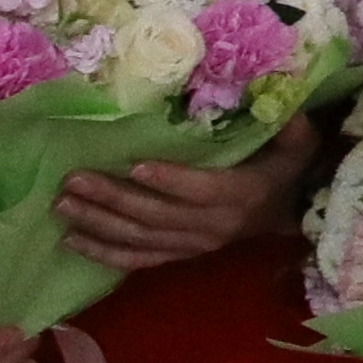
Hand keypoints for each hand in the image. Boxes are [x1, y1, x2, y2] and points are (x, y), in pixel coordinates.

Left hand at [53, 114, 319, 270]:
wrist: (291, 214)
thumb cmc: (288, 170)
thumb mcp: (299, 145)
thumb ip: (292, 128)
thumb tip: (286, 103)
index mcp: (242, 195)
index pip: (203, 191)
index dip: (171, 181)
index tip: (135, 166)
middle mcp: (215, 226)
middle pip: (158, 216)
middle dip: (113, 199)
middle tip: (74, 180)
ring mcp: (194, 245)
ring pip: (142, 238)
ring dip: (99, 224)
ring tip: (62, 205)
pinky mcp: (181, 254)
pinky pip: (140, 259)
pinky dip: (105, 253)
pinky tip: (73, 240)